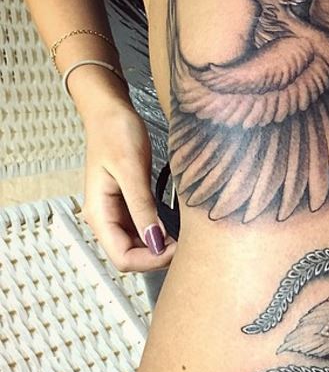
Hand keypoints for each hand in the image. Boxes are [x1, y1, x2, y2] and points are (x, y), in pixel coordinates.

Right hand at [81, 99, 176, 271]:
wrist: (110, 111)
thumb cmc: (117, 133)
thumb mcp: (131, 169)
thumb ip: (142, 207)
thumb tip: (155, 241)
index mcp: (99, 213)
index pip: (122, 258)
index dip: (151, 260)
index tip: (177, 248)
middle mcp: (105, 218)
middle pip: (130, 257)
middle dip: (158, 257)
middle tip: (187, 244)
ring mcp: (116, 213)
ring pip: (138, 246)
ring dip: (160, 248)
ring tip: (185, 237)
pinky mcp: (128, 205)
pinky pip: (143, 230)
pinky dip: (160, 234)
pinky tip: (177, 228)